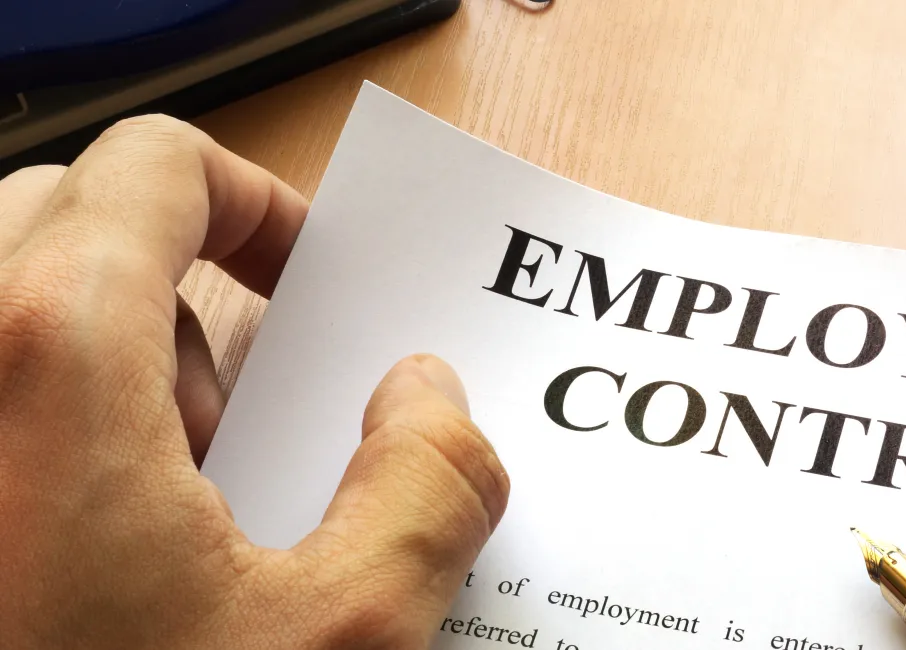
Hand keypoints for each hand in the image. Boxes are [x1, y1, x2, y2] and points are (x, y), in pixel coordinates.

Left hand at [0, 116, 509, 648]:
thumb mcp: (336, 645)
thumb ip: (430, 484)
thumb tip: (430, 401)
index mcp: (44, 357)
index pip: (159, 166)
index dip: (262, 206)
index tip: (310, 286)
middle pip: (67, 220)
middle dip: (176, 294)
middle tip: (247, 412)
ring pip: (3, 310)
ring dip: (102, 368)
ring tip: (176, 504)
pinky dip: (37, 426)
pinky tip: (99, 554)